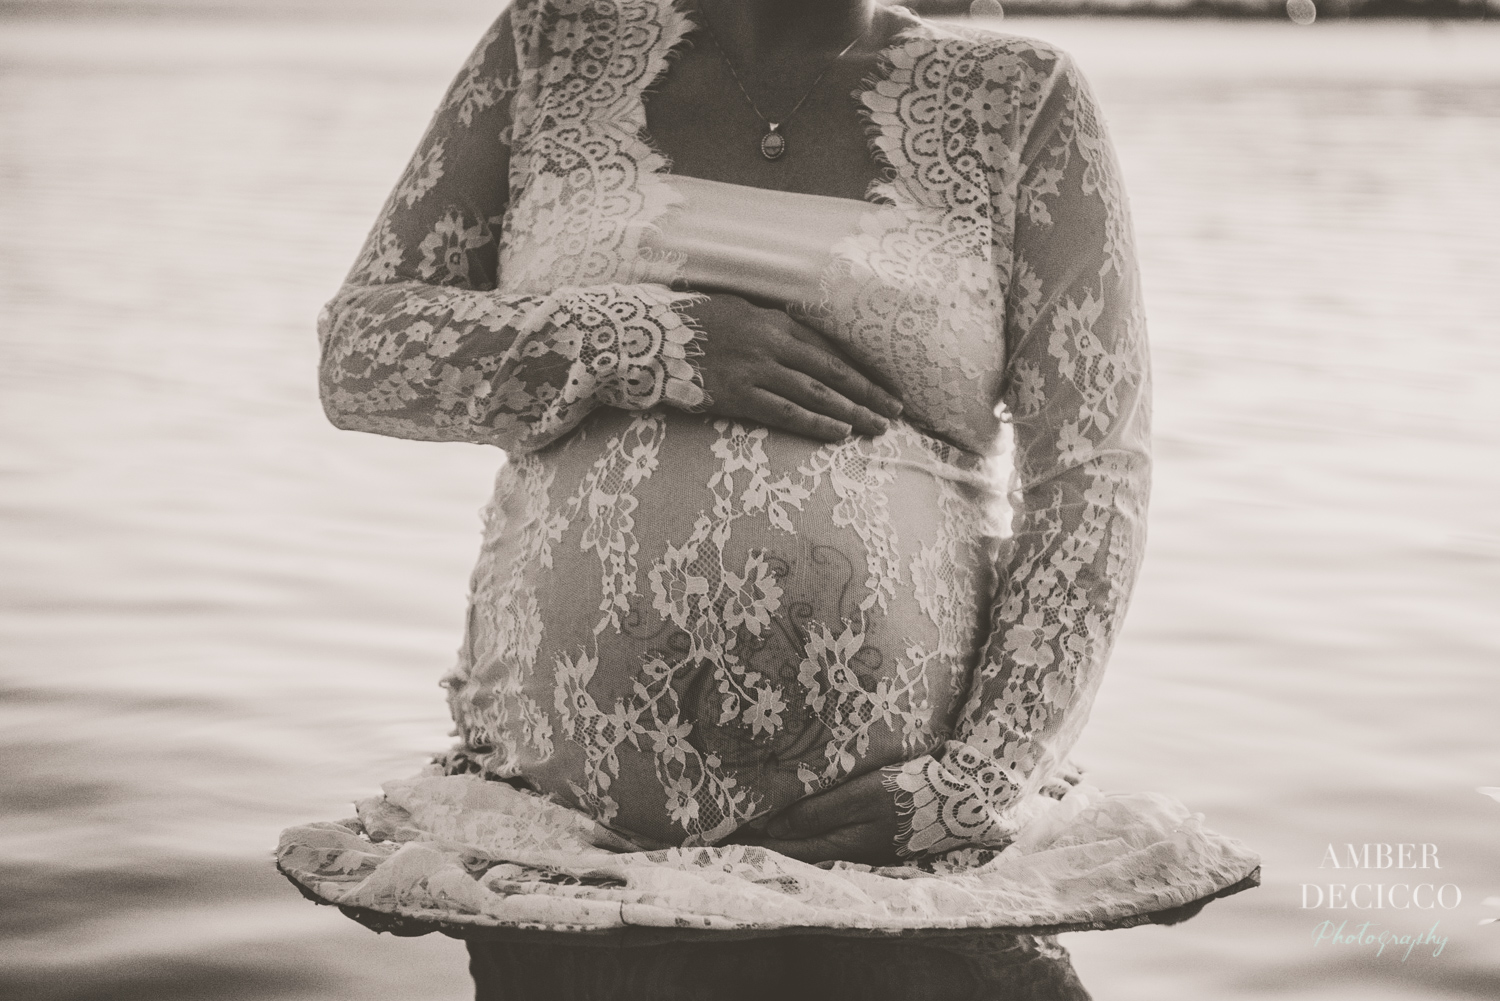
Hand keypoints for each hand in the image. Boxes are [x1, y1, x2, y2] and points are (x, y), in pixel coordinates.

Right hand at [683, 293, 902, 442]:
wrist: (647, 338)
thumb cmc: (690, 322)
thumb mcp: (735, 309)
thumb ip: (768, 324)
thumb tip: (797, 338)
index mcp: (773, 319)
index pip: (829, 346)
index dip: (862, 367)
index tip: (886, 383)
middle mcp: (770, 342)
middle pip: (832, 370)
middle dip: (868, 392)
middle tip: (896, 410)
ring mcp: (755, 369)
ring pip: (816, 393)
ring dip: (851, 411)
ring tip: (877, 426)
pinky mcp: (738, 395)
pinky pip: (785, 412)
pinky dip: (816, 423)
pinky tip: (841, 432)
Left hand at [732, 769, 901, 866]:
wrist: (956, 800)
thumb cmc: (907, 791)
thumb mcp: (861, 796)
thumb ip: (819, 813)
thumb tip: (775, 829)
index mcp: (839, 846)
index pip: (783, 849)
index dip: (750, 843)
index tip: (718, 837)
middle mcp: (844, 854)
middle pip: (792, 852)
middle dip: (758, 843)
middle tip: (721, 835)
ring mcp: (856, 849)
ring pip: (806, 847)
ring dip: (777, 839)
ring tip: (746, 828)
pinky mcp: (866, 839)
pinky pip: (823, 839)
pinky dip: (799, 834)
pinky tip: (788, 825)